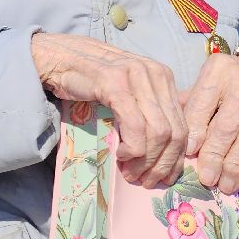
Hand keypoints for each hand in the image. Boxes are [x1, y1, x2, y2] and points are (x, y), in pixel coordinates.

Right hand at [31, 33, 186, 186]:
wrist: (57, 58)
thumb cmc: (89, 77)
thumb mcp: (128, 90)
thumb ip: (148, 107)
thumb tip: (166, 147)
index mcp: (163, 75)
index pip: (182, 125)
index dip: (175, 157)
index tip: (164, 177)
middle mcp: (155, 73)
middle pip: (174, 131)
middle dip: (163, 164)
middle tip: (147, 181)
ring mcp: (136, 76)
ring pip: (158, 131)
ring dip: (147, 160)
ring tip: (131, 172)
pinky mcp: (115, 83)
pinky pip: (135, 125)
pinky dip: (133, 147)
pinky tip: (121, 155)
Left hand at [181, 54, 238, 192]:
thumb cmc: (232, 85)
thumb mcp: (210, 84)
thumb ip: (191, 104)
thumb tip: (172, 135)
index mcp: (219, 68)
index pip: (201, 104)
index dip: (194, 131)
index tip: (189, 153)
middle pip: (226, 125)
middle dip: (214, 156)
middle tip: (207, 179)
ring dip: (237, 166)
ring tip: (226, 184)